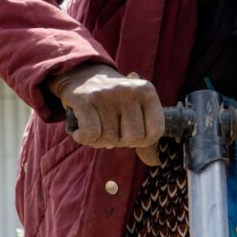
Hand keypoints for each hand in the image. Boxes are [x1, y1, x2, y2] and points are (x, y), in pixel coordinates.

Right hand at [47, 63, 163, 165]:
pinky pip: (91, 135)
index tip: (130, 132)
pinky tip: (81, 131)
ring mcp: (107, 94)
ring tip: (96, 125)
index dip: (142, 140)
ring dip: (100, 140)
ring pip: (110, 139)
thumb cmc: (113, 100)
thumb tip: (153, 161)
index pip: (156, 131)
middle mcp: (129, 90)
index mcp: (147, 92)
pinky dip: (84, 138)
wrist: (83, 75)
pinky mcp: (84, 100)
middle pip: (133, 138)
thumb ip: (146, 133)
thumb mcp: (135, 108)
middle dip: (121, 141)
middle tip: (112, 128)